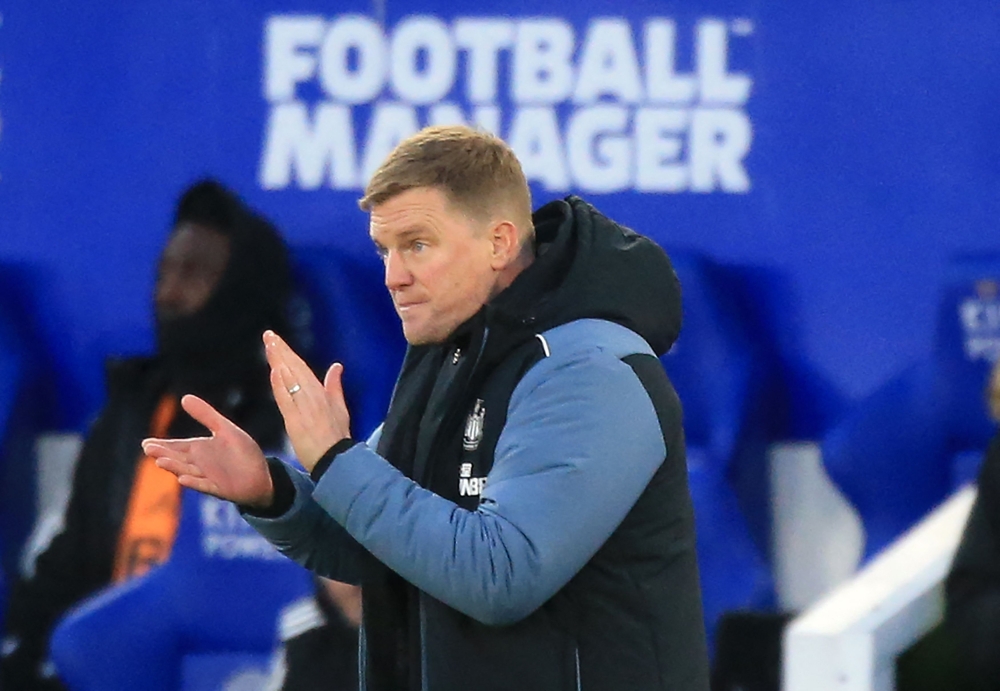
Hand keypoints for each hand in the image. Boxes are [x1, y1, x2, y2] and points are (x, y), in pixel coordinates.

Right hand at [142, 395, 274, 507]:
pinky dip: (194, 482)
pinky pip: (205, 485)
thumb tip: (184, 397)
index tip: (146, 443)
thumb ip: (206, 415)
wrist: (262, 476)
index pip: (177, 447)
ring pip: (188, 471)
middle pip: (178, 459)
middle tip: (148, 449)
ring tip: (160, 461)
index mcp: (200, 450)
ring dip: (175, 467)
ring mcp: (209, 477)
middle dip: (164, 454)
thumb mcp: (225, 429)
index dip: (163, 445)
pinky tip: (182, 479)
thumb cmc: (242, 453)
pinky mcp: (220, 489)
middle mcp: (200, 464)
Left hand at [263, 330, 350, 470]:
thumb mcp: (340, 408)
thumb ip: (335, 386)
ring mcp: (303, 407)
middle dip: (280, 351)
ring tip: (269, 345)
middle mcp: (312, 396)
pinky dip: (280, 385)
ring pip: (289, 380)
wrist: (335, 458)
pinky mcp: (295, 420)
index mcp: (321, 392)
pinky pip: (287, 399)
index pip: (301, 367)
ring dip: (278, 361)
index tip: (276, 339)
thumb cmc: (338, 436)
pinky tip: (274, 371)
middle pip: (294, 369)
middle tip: (269, 335)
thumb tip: (336, 366)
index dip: (288, 352)